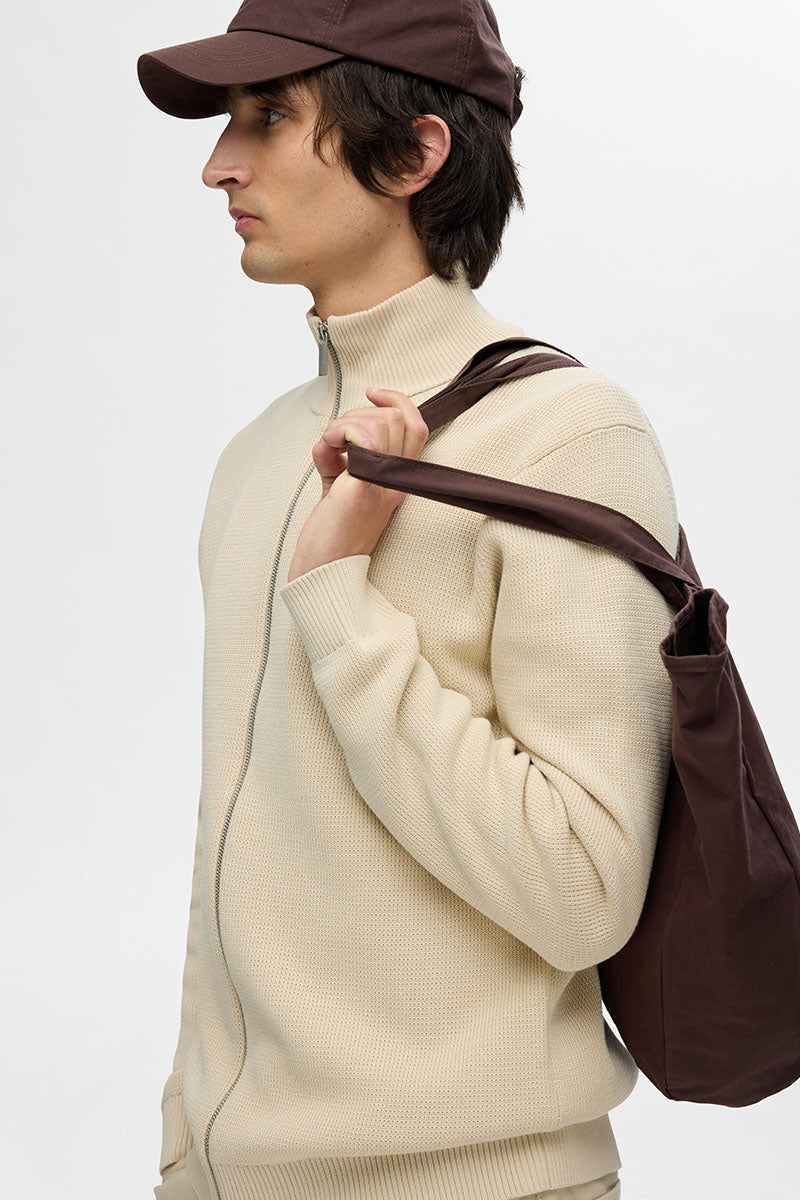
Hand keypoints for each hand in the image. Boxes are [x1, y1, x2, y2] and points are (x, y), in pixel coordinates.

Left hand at [286, 388, 428, 581]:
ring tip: (326, 449)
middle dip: (357, 414)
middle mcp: (395, 481)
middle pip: (394, 419)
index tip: (371, 394)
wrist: (323, 572)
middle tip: (334, 437)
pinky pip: (360, 439)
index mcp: (395, 480)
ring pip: (377, 423)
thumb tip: (332, 437)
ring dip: (342, 425)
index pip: (415, 426)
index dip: (397, 401)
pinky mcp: (361, 489)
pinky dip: (336, 434)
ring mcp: (381, 485)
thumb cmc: (328, 537)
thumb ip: (340, 459)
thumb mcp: (339, 487)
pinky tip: (324, 451)